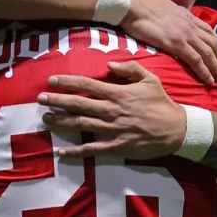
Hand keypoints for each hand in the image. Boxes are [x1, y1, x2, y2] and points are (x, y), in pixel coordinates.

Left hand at [39, 61, 186, 159]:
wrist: (176, 130)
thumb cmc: (162, 103)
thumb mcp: (150, 79)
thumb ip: (130, 69)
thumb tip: (109, 64)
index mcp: (118, 93)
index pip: (87, 85)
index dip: (67, 82)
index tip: (51, 80)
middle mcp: (111, 111)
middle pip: (78, 104)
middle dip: (57, 101)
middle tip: (40, 99)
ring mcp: (112, 130)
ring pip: (81, 125)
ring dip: (61, 122)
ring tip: (46, 119)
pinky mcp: (116, 147)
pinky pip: (92, 150)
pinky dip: (76, 151)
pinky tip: (61, 152)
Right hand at [121, 0, 216, 86]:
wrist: (133, 2)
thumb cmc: (139, 0)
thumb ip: (161, 2)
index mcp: (186, 15)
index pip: (208, 31)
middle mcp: (190, 24)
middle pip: (213, 43)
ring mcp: (185, 34)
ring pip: (209, 53)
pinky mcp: (177, 43)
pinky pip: (196, 60)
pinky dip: (205, 71)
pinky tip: (209, 81)